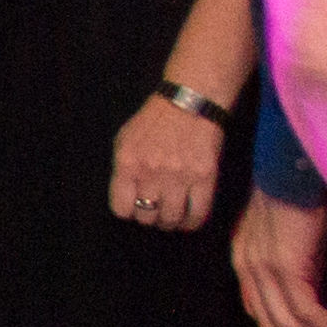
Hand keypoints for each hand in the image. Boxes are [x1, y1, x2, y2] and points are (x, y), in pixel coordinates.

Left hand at [108, 96, 225, 236]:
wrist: (189, 103)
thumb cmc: (154, 121)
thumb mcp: (125, 140)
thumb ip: (122, 169)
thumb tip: (125, 198)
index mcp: (128, 163)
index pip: (121, 208)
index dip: (128, 211)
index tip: (134, 208)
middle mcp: (151, 173)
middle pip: (146, 216)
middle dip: (150, 218)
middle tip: (156, 212)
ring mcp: (179, 176)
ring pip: (171, 219)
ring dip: (171, 222)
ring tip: (172, 216)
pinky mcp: (205, 177)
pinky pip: (198, 214)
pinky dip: (192, 222)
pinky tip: (189, 219)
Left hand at [228, 190, 326, 326]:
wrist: (300, 160)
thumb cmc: (306, 190)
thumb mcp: (300, 234)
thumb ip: (302, 262)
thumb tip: (320, 290)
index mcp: (246, 260)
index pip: (261, 311)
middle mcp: (247, 267)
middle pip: (272, 325)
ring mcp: (262, 268)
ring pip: (289, 325)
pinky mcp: (284, 267)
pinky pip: (306, 313)